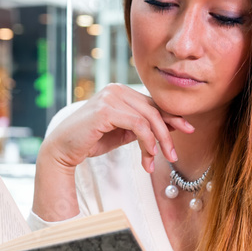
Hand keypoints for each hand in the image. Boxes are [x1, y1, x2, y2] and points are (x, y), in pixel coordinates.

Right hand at [41, 84, 193, 175]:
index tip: (188, 129)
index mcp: (121, 91)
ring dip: (157, 142)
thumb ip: (142, 127)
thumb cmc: (92, 140)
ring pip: (148, 119)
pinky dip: (147, 141)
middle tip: (174, 155)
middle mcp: (117, 89)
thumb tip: (170, 126)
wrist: (63, 148)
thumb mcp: (123, 132)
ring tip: (158, 161)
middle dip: (168, 133)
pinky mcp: (106, 109)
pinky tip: (148, 156)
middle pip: (153, 110)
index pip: (152, 103)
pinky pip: (138, 125)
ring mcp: (111, 97)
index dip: (171, 117)